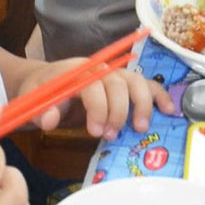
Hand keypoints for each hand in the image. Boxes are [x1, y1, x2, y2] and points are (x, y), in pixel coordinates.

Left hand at [16, 60, 174, 140]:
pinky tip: (169, 110)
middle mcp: (100, 69)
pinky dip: (159, 95)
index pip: (93, 85)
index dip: (98, 108)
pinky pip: (147, 84)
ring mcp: (115, 74)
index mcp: (77, 71)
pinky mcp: (125, 82)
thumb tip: (49, 121)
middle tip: (111, 135)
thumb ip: (42, 111)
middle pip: (118, 84)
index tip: (96, 131)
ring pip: (136, 81)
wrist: (46, 79)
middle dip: (118, 111)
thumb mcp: (34, 99)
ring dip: (142, 104)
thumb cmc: (43, 90)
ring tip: (140, 127)